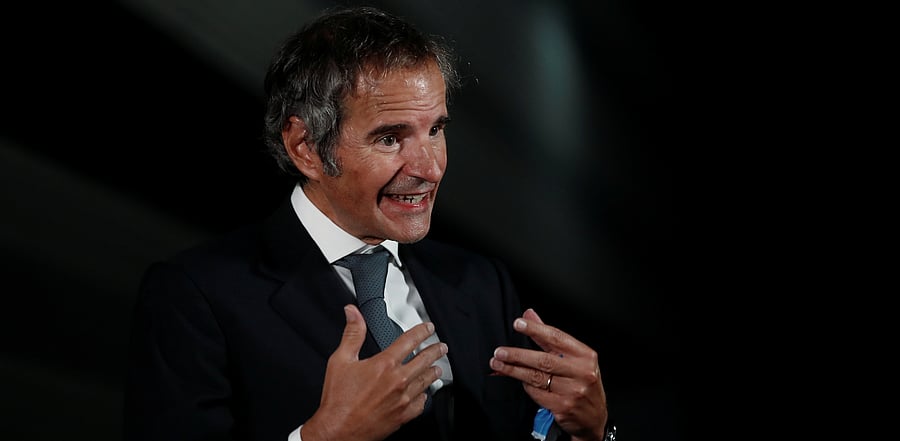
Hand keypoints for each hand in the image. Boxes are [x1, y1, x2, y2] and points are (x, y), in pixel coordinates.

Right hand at [300, 304, 447, 440]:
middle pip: (425, 360)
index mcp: (384, 365)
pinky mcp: (403, 416)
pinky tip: (424, 394)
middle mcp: (398, 381)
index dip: (422, 331)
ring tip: (437, 367)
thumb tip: (353, 313)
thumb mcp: (340, 361)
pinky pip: (421, 404)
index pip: (410, 341)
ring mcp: (403, 400)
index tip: (429, 327)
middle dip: (435, 351)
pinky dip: (425, 396)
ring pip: (426, 381)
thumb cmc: (338, 400)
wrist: (338, 431)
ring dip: (433, 372)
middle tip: (441, 346)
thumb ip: (352, 334)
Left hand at [490, 308, 607, 440]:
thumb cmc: (583, 382)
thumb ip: (550, 337)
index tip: (518, 324)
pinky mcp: (563, 407)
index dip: (536, 329)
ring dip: (513, 370)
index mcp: (585, 356)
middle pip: (543, 360)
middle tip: (500, 352)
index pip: (557, 338)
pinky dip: (525, 386)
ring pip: (536, 377)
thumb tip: (529, 315)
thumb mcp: (575, 358)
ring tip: (498, 364)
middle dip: (518, 355)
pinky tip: (519, 380)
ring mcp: (573, 391)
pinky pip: (537, 393)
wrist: (594, 417)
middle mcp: (581, 373)